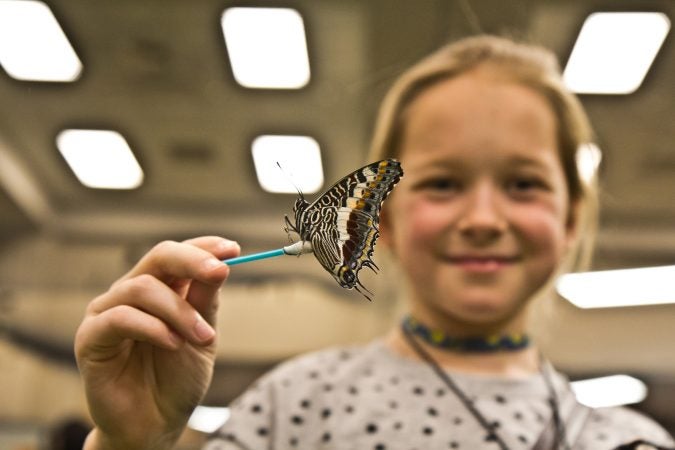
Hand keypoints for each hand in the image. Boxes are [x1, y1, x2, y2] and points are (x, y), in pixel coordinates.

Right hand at [75, 236, 239, 449]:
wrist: (155, 424)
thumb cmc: (177, 379)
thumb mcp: (203, 336)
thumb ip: (205, 301)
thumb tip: (221, 263)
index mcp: (159, 289)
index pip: (178, 254)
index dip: (204, 246)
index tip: (233, 249)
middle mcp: (130, 293)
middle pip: (158, 257)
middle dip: (193, 261)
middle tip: (220, 272)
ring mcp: (107, 312)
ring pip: (142, 288)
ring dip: (179, 311)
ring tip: (202, 337)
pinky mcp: (90, 338)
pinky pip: (119, 317)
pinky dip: (152, 327)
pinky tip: (173, 344)